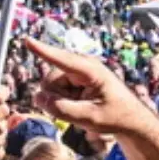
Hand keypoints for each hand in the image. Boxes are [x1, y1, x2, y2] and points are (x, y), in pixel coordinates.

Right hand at [25, 38, 148, 135]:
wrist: (130, 119)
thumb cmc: (116, 116)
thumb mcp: (90, 118)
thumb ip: (63, 109)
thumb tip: (38, 98)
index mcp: (91, 71)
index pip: (62, 59)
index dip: (43, 50)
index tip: (27, 40)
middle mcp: (82, 67)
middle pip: (51, 80)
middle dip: (55, 97)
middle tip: (76, 111)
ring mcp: (78, 73)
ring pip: (51, 87)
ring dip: (60, 100)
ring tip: (81, 109)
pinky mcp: (75, 80)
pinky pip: (57, 90)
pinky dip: (63, 101)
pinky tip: (79, 106)